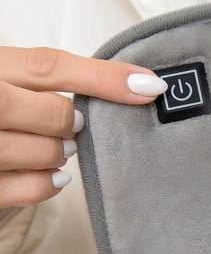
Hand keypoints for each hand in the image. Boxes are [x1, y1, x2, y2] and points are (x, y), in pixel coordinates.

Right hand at [0, 47, 166, 206]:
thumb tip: (133, 85)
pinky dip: (47, 184)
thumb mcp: (2, 81)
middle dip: (68, 122)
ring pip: (44, 152)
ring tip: (50, 148)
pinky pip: (27, 189)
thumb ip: (43, 80)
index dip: (105, 77)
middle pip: (52, 111)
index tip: (152, 87)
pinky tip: (51, 176)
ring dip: (56, 153)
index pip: (49, 64)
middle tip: (69, 126)